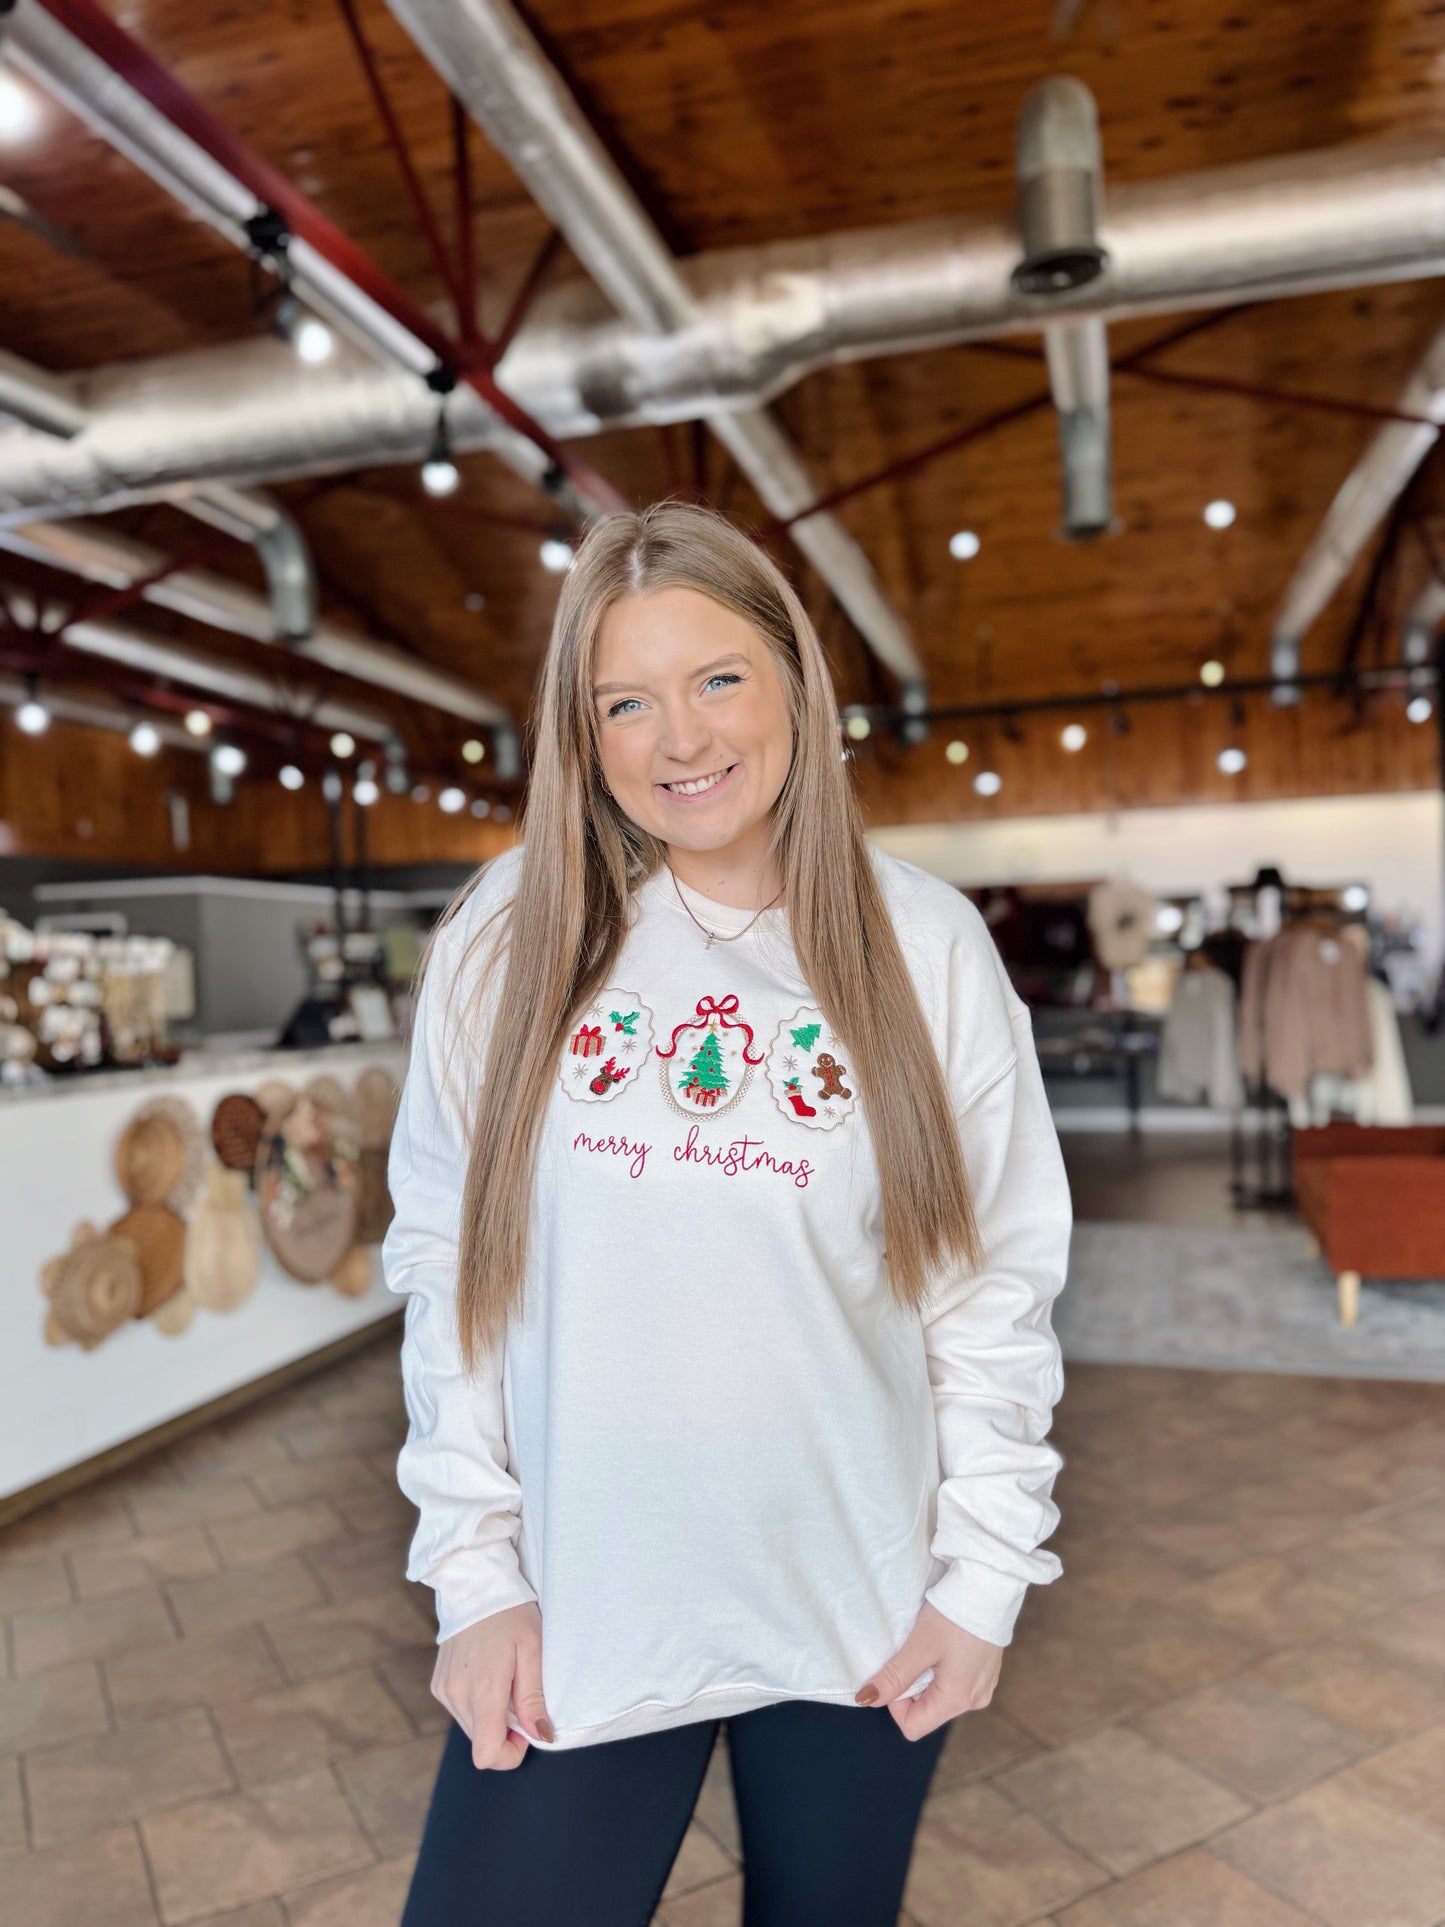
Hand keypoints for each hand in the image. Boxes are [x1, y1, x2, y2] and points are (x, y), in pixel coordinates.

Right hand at [431, 1601, 553, 1769]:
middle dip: (504, 1733)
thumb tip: (541, 1735)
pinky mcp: (438, 1684)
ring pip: (471, 1728)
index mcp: (483, 1690)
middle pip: (481, 1743)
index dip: (510, 1754)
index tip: (526, 1728)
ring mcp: (443, 1690)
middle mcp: (457, 1695)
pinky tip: (487, 1675)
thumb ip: (533, 1697)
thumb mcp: (532, 1649)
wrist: (475, 1583)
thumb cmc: (511, 1612)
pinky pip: (460, 1710)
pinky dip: (477, 1704)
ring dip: (491, 1718)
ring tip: (504, 1680)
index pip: (486, 1753)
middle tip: (520, 1696)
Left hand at [853, 1600, 1003, 1740]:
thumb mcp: (919, 1645)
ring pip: (941, 1696)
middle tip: (915, 1652)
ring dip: (928, 1676)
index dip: (896, 1702)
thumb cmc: (954, 1615)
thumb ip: (894, 1676)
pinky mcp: (987, 1672)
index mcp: (958, 1700)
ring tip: (933, 1645)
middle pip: (927, 1711)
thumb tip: (867, 1698)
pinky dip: (944, 1668)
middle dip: (913, 1687)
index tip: (898, 1670)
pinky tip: (947, 1643)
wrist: (990, 1585)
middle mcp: (974, 1701)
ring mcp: (984, 1687)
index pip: (913, 1726)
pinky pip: (956, 1683)